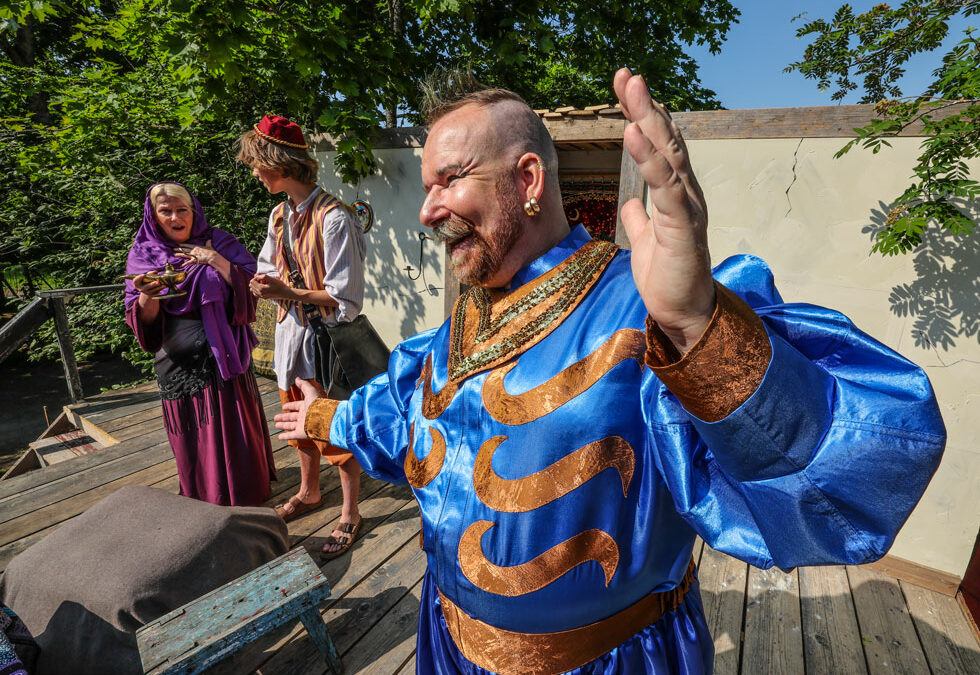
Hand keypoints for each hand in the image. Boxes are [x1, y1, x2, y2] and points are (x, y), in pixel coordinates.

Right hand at [133, 272, 165, 299]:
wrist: (147, 290)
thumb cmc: (146, 281)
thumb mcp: (146, 277)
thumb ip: (150, 273)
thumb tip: (156, 272)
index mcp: (137, 284)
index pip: (135, 281)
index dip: (139, 278)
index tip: (144, 275)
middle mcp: (141, 289)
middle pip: (146, 287)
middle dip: (152, 285)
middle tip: (157, 282)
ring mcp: (146, 293)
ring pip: (153, 290)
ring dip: (158, 288)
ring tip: (164, 285)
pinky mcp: (151, 295)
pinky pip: (156, 293)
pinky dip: (160, 290)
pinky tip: (164, 287)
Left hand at [175, 239, 222, 268]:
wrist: (212, 256)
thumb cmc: (211, 251)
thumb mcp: (210, 246)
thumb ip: (208, 243)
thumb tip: (209, 239)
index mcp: (196, 247)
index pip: (188, 245)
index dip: (183, 245)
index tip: (178, 244)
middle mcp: (194, 250)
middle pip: (184, 249)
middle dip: (178, 249)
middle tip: (173, 248)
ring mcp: (194, 255)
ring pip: (185, 255)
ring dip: (179, 254)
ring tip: (174, 254)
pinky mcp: (195, 260)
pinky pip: (189, 262)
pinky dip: (185, 264)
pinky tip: (182, 265)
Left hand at [249, 273, 291, 299]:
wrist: (285, 293)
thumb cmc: (280, 285)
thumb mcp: (272, 279)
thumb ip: (263, 276)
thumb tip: (256, 276)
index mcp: (261, 289)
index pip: (252, 281)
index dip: (256, 277)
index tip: (262, 277)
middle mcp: (260, 294)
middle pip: (251, 285)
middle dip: (256, 281)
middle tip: (263, 280)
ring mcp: (262, 296)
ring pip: (252, 290)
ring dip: (256, 285)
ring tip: (263, 283)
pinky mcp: (264, 298)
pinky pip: (256, 294)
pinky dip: (257, 290)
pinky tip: (262, 287)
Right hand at [274, 378, 322, 439]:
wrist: (323, 418)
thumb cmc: (318, 404)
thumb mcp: (310, 391)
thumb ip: (304, 385)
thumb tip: (297, 378)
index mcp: (306, 406)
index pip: (296, 406)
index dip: (290, 406)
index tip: (284, 406)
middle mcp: (304, 416)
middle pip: (292, 417)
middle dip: (284, 417)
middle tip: (276, 417)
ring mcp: (303, 425)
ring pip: (291, 425)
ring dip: (284, 425)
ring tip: (276, 425)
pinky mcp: (302, 433)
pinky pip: (292, 435)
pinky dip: (285, 436)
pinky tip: (280, 437)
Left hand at [613, 67, 715, 353]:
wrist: (684, 315)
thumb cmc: (668, 278)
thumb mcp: (646, 240)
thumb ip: (640, 217)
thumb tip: (629, 202)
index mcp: (675, 194)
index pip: (659, 146)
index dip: (644, 115)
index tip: (626, 88)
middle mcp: (685, 193)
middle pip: (665, 140)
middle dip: (645, 105)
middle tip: (627, 75)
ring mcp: (686, 207)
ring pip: (668, 154)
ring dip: (648, 120)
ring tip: (631, 90)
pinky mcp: (682, 226)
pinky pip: (664, 186)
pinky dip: (648, 159)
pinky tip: (633, 134)